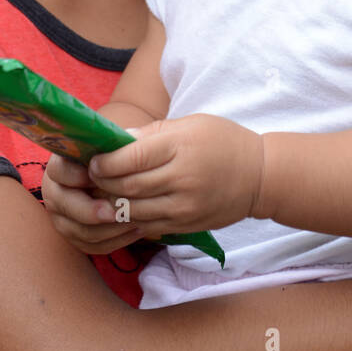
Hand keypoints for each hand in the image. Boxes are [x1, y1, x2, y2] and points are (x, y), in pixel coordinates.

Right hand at [41, 152, 146, 256]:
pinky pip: (91, 246)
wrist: (115, 178)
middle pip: (64, 205)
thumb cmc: (114, 157)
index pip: (60, 170)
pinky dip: (115, 241)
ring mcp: (62, 216)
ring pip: (78, 230)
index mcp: (61, 165)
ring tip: (134, 221)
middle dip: (90, 210)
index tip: (96, 177)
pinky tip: (137, 230)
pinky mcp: (74, 235)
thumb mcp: (112, 147)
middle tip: (115, 211)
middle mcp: (55, 191)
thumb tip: (129, 141)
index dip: (76, 175)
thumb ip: (115, 146)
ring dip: (108, 229)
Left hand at [87, 113, 264, 238]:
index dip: (106, 162)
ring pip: (134, 211)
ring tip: (102, 195)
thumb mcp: (189, 124)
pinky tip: (124, 209)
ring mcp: (185, 205)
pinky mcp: (186, 225)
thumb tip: (114, 141)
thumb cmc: (221, 141)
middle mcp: (182, 178)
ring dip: (112, 205)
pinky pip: (147, 226)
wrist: (259, 176)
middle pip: (128, 187)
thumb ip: (150, 134)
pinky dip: (130, 218)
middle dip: (103, 184)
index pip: (132, 157)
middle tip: (92, 178)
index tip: (93, 161)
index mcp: (180, 146)